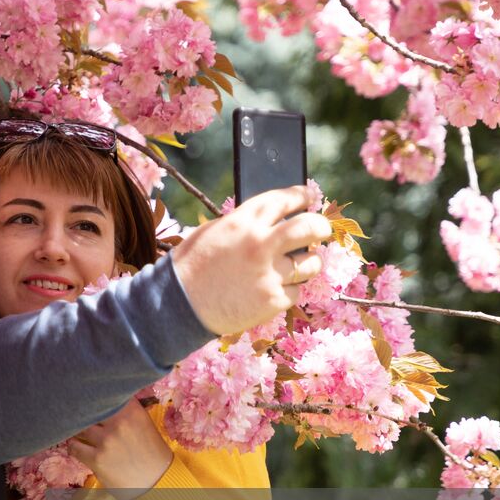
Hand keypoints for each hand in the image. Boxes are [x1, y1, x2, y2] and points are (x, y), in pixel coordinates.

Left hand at [68, 399, 173, 499]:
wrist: (157, 483)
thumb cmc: (152, 452)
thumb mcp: (144, 424)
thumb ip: (125, 411)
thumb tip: (102, 400)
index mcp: (132, 411)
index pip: (106, 394)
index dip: (94, 394)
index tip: (88, 396)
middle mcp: (119, 423)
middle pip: (89, 408)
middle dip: (83, 411)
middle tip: (77, 412)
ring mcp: (107, 441)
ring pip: (80, 427)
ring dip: (77, 430)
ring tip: (77, 431)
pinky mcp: (97, 460)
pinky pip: (75, 447)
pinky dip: (73, 446)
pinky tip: (75, 445)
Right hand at [169, 185, 330, 334]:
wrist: (178, 304)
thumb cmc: (192, 266)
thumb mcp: (214, 232)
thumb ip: (244, 225)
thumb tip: (274, 221)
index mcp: (243, 222)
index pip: (283, 200)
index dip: (301, 195)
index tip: (309, 196)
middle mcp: (260, 244)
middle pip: (309, 227)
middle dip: (321, 226)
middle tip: (321, 230)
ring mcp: (269, 274)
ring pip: (310, 263)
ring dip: (308, 263)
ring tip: (298, 266)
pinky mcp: (272, 300)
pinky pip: (295, 292)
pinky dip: (288, 291)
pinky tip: (271, 291)